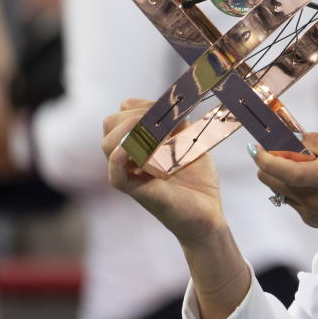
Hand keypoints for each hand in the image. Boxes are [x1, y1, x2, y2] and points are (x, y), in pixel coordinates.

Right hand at [102, 99, 226, 247]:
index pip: (121, 114)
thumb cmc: (198, 180)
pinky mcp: (139, 192)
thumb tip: (169, 104)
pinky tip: (132, 149)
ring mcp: (131, 175)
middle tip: (161, 120)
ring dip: (133, 130)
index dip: (140, 105)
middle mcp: (129, 159)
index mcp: (137, 145)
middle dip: (135, 114)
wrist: (208, 214)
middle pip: (110, 126)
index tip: (166, 107)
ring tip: (157, 131)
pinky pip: (116, 176)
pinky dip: (120, 159)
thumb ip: (177, 123)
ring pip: (109, 145)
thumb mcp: (190, 142)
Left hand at [251, 132, 317, 236]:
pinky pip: (292, 200)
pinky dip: (295, 186)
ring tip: (309, 164)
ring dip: (283, 174)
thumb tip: (293, 137)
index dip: (262, 156)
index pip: (280, 168)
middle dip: (270, 162)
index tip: (255, 145)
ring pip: (278, 189)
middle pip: (269, 179)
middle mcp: (311, 199)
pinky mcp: (312, 220)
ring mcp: (310, 213)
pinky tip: (317, 179)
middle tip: (287, 148)